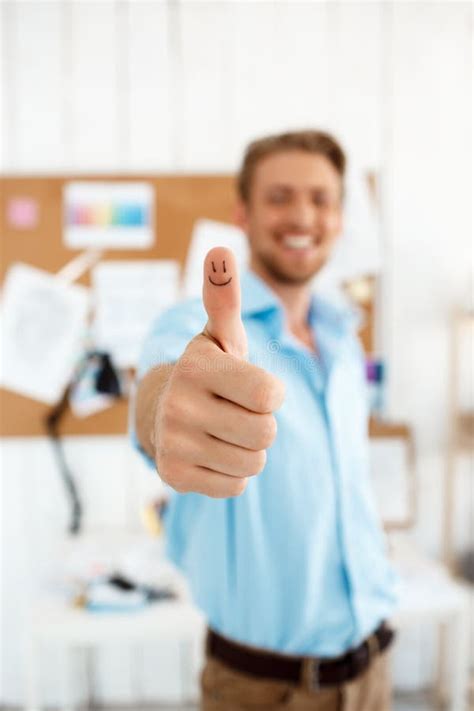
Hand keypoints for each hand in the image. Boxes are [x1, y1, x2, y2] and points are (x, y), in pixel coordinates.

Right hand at [153, 247, 284, 497]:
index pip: (271, 396)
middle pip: (266, 433)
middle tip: (236, 411)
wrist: (164, 412)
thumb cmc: (211, 372)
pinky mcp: (173, 476)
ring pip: (253, 463)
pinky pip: (235, 486)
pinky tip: (212, 452)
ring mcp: (173, 442)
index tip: (250, 386)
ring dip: (248, 449)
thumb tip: (220, 250)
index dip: (270, 393)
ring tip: (224, 431)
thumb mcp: (221, 335)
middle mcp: (178, 404)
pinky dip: (232, 473)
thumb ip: (226, 298)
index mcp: (197, 366)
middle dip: (261, 424)